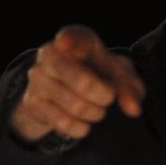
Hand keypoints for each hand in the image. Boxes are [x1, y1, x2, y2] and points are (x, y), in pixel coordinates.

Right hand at [10, 25, 145, 143]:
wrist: (62, 87)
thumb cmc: (97, 73)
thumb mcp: (118, 74)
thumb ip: (130, 87)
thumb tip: (133, 109)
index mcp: (75, 39)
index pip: (71, 37)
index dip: (69, 40)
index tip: (65, 43)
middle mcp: (50, 54)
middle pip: (82, 82)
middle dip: (104, 96)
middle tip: (108, 99)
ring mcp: (38, 78)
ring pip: (76, 106)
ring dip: (95, 113)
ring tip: (97, 110)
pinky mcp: (32, 102)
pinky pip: (62, 122)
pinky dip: (81, 127)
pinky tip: (83, 123)